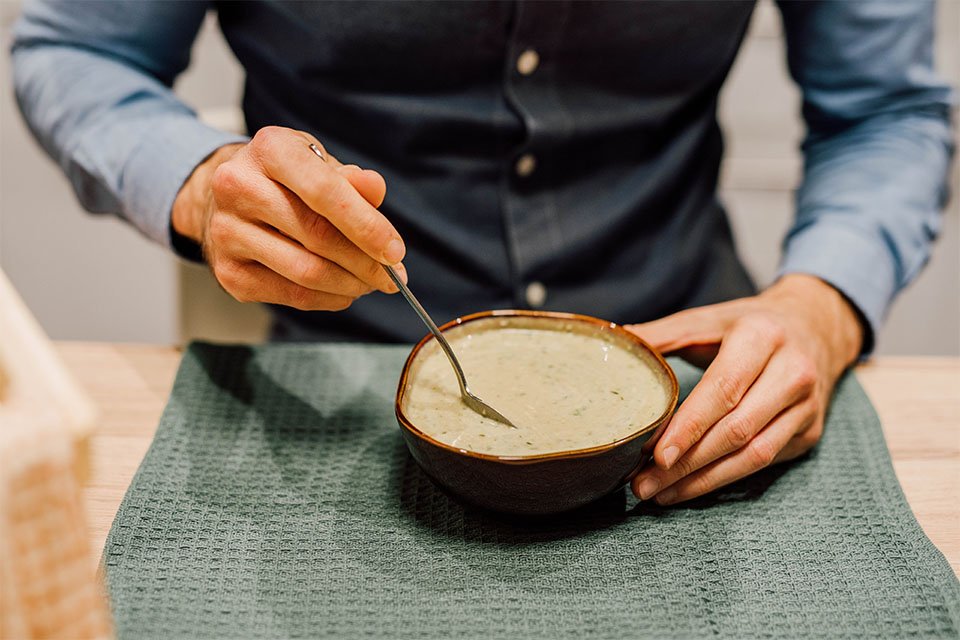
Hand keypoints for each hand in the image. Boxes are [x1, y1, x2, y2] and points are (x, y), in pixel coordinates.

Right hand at [172, 126, 404, 310]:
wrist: (228, 197)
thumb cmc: (285, 179)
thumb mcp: (318, 163)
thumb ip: (350, 178)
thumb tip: (375, 190)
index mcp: (269, 150)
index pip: (325, 192)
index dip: (367, 226)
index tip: (395, 251)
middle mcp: (237, 187)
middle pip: (317, 237)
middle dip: (365, 262)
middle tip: (393, 275)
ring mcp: (227, 232)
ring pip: (306, 272)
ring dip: (351, 284)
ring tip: (372, 282)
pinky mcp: (228, 272)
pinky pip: (292, 295)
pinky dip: (329, 299)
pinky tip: (344, 290)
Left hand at [626, 274, 863, 504]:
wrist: (816, 327)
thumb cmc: (748, 325)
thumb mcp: (708, 318)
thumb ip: (662, 333)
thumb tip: (614, 341)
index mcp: (762, 336)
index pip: (724, 390)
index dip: (690, 426)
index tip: (656, 455)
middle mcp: (793, 372)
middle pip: (737, 429)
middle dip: (687, 463)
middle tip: (643, 484)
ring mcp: (806, 406)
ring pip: (754, 454)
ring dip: (703, 480)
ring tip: (660, 494)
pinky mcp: (810, 431)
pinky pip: (765, 463)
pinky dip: (724, 479)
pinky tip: (690, 486)